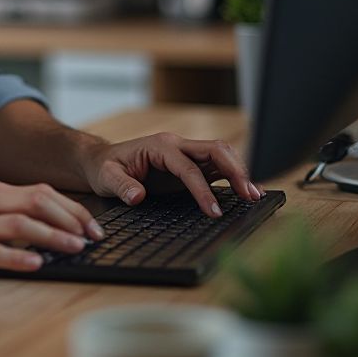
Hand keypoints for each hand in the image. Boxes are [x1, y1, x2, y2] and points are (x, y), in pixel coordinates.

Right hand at [0, 181, 105, 274]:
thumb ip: (7, 209)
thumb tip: (51, 221)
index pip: (41, 192)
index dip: (71, 209)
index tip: (93, 227)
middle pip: (36, 202)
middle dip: (70, 220)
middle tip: (93, 238)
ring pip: (19, 224)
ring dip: (52, 236)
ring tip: (75, 249)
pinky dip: (17, 256)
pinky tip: (36, 263)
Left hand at [78, 132, 263, 216]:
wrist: (102, 160)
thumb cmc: (105, 167)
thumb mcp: (106, 176)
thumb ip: (121, 185)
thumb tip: (137, 196)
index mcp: (159, 146)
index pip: (188, 167)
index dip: (202, 189)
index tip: (213, 211)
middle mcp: (176, 145)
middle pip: (214, 150)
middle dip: (234, 171)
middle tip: (250, 196)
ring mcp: (185, 153)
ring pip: (221, 155)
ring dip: (239, 172)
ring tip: (255, 196)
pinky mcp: (190, 164)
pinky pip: (217, 167)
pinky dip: (234, 177)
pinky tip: (246, 192)